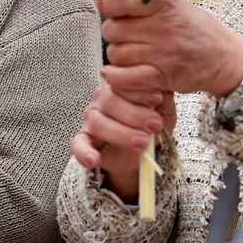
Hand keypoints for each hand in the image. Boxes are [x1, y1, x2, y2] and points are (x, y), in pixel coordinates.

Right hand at [71, 83, 175, 200]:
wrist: (143, 151)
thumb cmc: (152, 124)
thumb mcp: (163, 110)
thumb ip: (162, 99)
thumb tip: (161, 91)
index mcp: (120, 85)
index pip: (124, 82)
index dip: (140, 91)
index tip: (158, 99)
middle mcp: (102, 98)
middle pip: (110, 101)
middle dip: (134, 114)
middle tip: (155, 125)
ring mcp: (91, 118)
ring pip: (98, 122)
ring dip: (121, 133)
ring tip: (142, 143)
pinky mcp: (84, 139)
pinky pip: (78, 144)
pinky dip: (84, 152)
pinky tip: (94, 160)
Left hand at [99, 0, 242, 96]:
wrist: (226, 59)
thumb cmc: (199, 31)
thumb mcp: (176, 7)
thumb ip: (141, 3)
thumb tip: (101, 0)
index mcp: (165, 5)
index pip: (121, 0)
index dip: (110, 5)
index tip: (113, 10)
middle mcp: (163, 27)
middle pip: (113, 30)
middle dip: (113, 34)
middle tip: (125, 36)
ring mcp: (162, 53)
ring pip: (116, 54)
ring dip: (117, 57)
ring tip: (130, 55)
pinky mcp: (162, 76)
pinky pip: (125, 77)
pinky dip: (116, 78)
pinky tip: (118, 74)